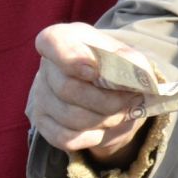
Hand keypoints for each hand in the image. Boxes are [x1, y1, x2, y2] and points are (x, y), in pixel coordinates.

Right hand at [28, 22, 150, 163]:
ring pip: (71, 117)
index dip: (72, 59)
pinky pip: (67, 138)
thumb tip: (136, 75)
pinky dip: (93, 137)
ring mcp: (40, 97)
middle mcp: (46, 67)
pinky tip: (105, 128)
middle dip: (107, 101)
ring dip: (105, 120)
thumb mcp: (124, 56)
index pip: (53, 43)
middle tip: (131, 101)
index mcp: (62, 39)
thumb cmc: (112, 66)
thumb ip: (131, 61)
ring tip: (122, 114)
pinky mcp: (43, 123)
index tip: (93, 72)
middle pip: (69, 89)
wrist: (103, 88)